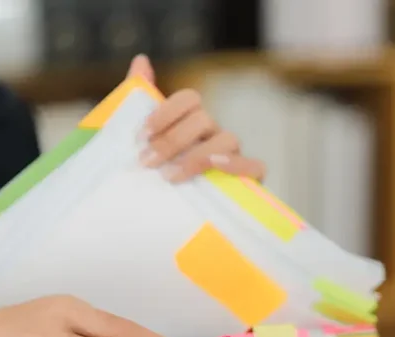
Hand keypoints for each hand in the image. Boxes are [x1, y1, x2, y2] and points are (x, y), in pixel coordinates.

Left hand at [126, 55, 265, 182]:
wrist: (164, 218)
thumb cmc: (155, 177)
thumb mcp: (142, 142)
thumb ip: (139, 100)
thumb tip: (141, 60)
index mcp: (192, 122)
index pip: (189, 99)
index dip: (165, 112)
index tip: (141, 136)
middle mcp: (214, 134)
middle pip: (203, 119)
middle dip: (171, 140)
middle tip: (147, 162)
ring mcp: (233, 155)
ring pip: (227, 139)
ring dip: (197, 155)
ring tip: (170, 176)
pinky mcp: (248, 180)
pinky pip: (255, 166)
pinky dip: (237, 166)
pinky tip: (214, 168)